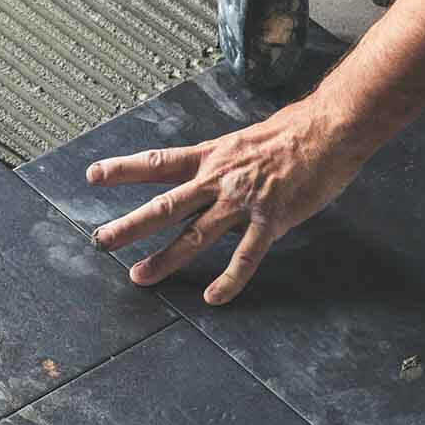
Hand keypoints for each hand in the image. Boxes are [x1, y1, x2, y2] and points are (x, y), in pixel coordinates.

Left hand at [85, 99, 369, 304]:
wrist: (331, 127)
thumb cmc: (293, 132)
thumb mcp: (245, 141)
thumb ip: (223, 164)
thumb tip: (208, 177)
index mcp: (211, 156)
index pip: (158, 162)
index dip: (124, 168)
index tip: (93, 176)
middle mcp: (219, 178)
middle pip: (165, 204)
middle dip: (131, 224)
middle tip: (100, 240)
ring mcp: (243, 201)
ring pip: (195, 234)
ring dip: (164, 258)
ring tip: (139, 276)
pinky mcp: (272, 219)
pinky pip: (246, 256)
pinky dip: (229, 279)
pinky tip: (213, 297)